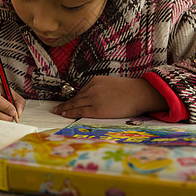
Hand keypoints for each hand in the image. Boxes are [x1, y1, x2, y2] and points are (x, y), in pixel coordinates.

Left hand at [53, 76, 167, 118]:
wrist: (139, 93)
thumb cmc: (130, 91)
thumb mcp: (111, 84)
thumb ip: (100, 89)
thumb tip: (94, 97)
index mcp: (95, 81)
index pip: (80, 91)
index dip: (72, 98)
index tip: (66, 101)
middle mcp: (92, 88)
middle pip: (75, 98)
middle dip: (65, 104)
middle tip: (56, 108)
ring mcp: (94, 98)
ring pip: (75, 104)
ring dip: (65, 109)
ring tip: (58, 112)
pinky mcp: (97, 109)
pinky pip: (80, 111)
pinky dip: (70, 113)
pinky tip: (65, 115)